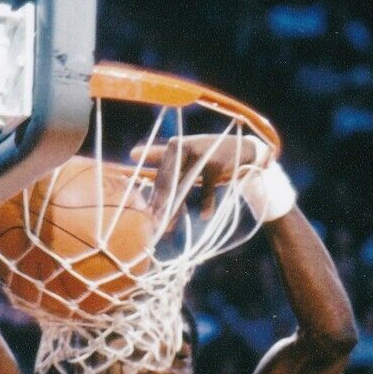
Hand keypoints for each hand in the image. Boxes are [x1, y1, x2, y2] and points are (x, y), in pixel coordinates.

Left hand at [132, 134, 268, 226]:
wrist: (240, 149)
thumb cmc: (207, 153)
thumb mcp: (183, 153)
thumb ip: (159, 154)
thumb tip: (131, 153)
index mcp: (174, 147)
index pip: (160, 176)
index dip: (152, 197)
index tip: (144, 217)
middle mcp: (184, 148)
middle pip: (168, 182)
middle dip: (160, 207)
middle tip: (153, 227)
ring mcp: (200, 155)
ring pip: (183, 186)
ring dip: (175, 208)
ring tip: (168, 226)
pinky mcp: (216, 164)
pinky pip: (208, 187)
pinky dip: (207, 203)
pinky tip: (205, 215)